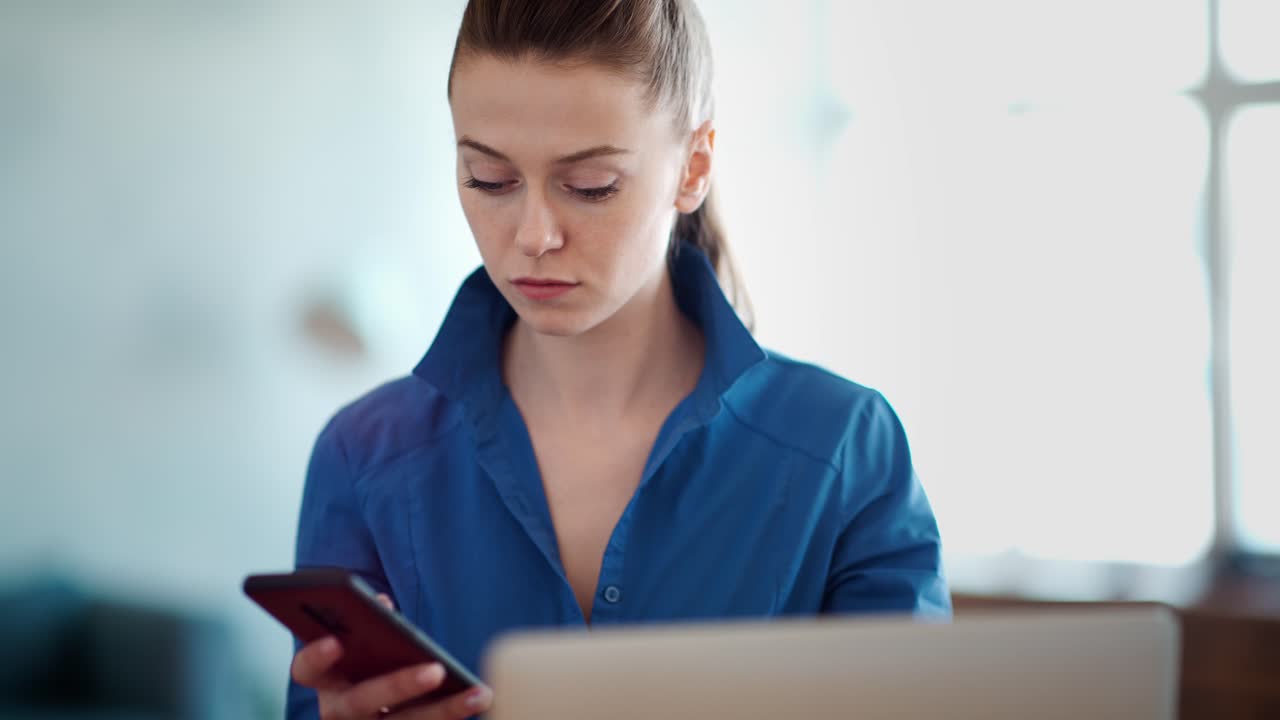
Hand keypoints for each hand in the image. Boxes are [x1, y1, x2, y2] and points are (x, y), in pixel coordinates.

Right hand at [291, 593, 493, 718]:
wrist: (379, 711)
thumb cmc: (373, 665)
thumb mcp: (367, 648)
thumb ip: (374, 626)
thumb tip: (381, 602)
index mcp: (326, 681)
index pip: (305, 670)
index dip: (316, 656)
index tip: (335, 641)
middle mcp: (339, 712)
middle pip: (361, 702)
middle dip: (399, 685)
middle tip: (435, 669)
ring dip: (444, 711)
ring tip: (479, 694)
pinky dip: (452, 716)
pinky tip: (479, 698)